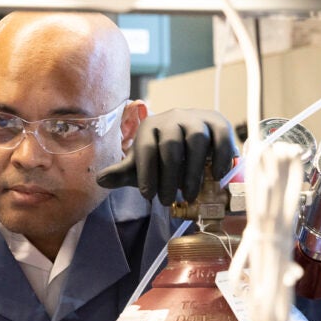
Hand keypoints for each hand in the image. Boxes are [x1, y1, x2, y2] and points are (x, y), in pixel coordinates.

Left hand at [96, 108, 235, 205]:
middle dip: (168, 177)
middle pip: (171, 145)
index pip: (146, 148)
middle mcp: (172, 118)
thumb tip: (100, 180)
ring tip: (189, 195)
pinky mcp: (218, 122)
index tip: (147, 196)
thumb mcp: (141, 165)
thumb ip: (123, 172)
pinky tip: (215, 177)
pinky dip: (220, 156)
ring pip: (196, 140)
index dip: (146, 173)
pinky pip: (221, 136)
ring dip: (193, 171)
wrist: (189, 137)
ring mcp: (196, 118)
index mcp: (149, 127)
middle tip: (167, 201)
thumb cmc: (161, 157)